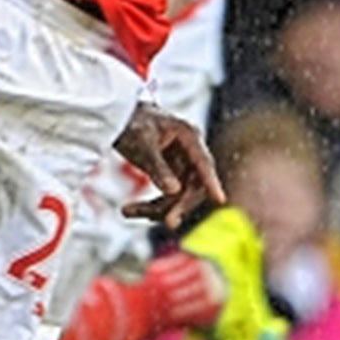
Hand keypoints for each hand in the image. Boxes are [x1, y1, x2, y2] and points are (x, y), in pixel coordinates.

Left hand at [114, 102, 224, 229]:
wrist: (120, 116)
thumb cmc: (132, 121)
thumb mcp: (141, 142)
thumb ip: (157, 166)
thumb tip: (173, 191)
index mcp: (188, 135)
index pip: (203, 162)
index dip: (211, 181)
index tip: (219, 199)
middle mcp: (190, 152)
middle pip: (193, 186)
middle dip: (178, 205)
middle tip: (169, 223)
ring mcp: (182, 166)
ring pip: (178, 196)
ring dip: (156, 209)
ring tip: (127, 211)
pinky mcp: (171, 177)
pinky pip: (166, 198)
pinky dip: (149, 207)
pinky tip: (128, 210)